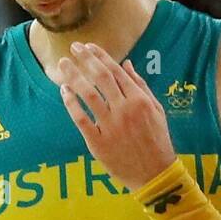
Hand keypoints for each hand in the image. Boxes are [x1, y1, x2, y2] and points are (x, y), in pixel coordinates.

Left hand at [58, 41, 176, 190]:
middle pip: (100, 78)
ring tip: (63, 64)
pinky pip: (80, 118)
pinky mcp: (98, 141)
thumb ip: (141, 86)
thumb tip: (127, 64)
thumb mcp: (156, 110)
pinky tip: (64, 91)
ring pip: (87, 94)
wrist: (154, 172)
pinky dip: (70, 102)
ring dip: (73, 76)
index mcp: (140, 100)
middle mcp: (124, 109)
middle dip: (85, 59)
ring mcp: (110, 125)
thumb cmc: (157, 140)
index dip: (100, 56)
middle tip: (73, 47)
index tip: (88, 46)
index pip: (116, 72)